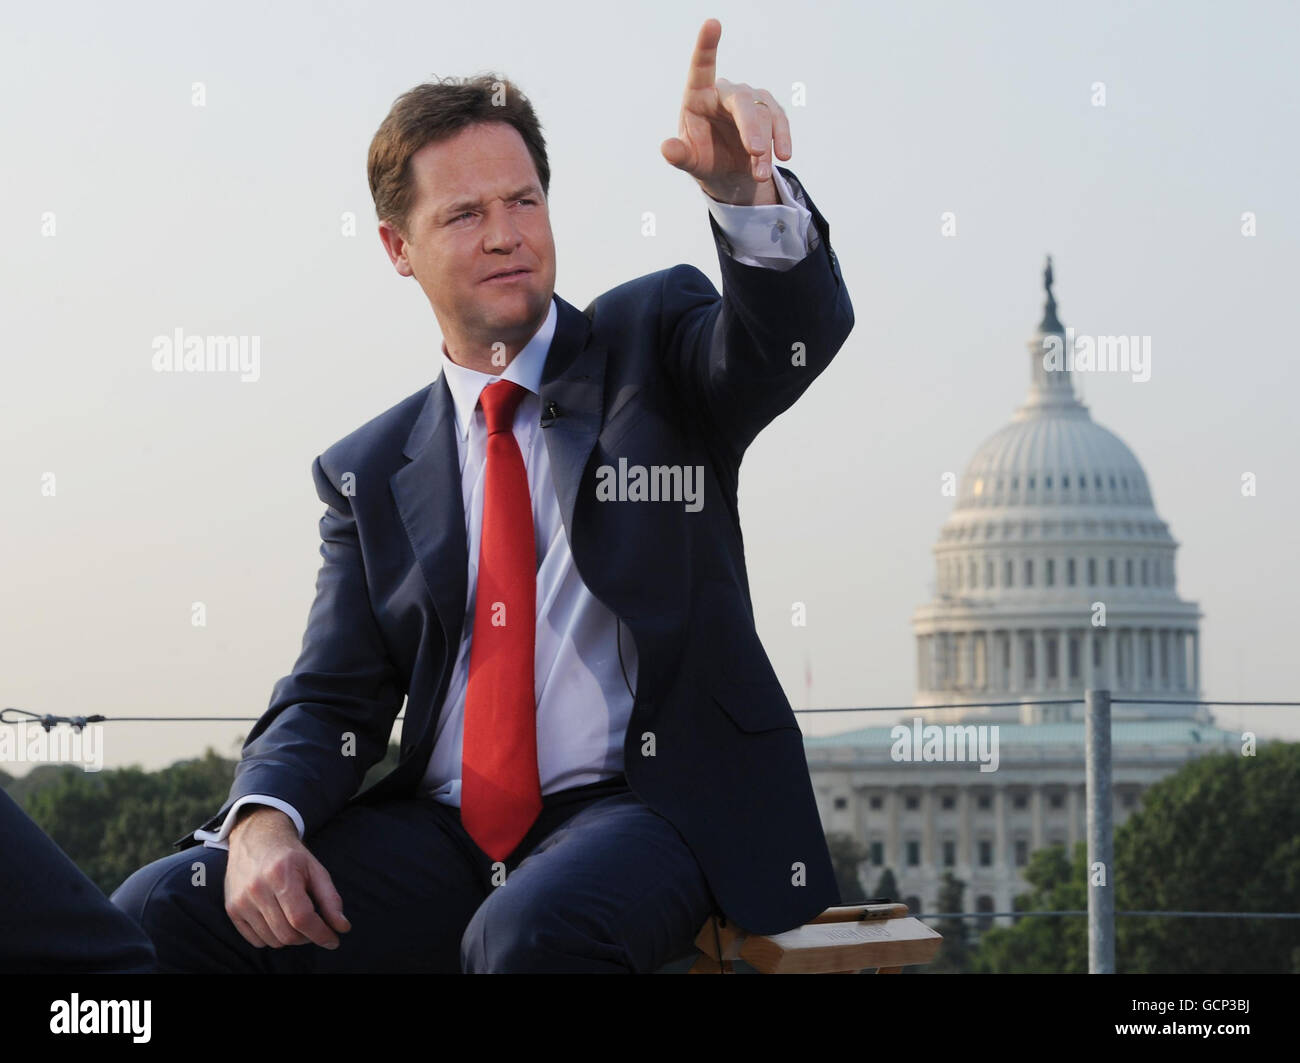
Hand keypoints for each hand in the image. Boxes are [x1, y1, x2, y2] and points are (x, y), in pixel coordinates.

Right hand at [225, 806, 351, 950]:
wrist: (256, 838)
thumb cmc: (290, 855)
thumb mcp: (316, 869)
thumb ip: (331, 899)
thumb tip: (342, 927)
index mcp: (281, 875)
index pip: (302, 918)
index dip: (321, 934)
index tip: (334, 940)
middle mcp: (257, 889)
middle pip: (287, 934)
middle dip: (308, 937)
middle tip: (316, 927)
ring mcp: (241, 901)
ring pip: (272, 940)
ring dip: (290, 938)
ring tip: (297, 921)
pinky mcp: (232, 909)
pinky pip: (256, 940)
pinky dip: (272, 938)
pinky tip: (279, 921)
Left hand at [660, 18, 791, 205]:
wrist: (728, 171)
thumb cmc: (704, 158)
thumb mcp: (690, 160)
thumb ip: (679, 155)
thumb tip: (666, 148)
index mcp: (698, 95)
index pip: (701, 67)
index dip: (706, 46)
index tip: (712, 24)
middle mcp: (725, 92)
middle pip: (741, 100)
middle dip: (751, 127)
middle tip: (755, 151)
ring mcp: (750, 99)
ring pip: (764, 114)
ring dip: (766, 145)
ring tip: (759, 174)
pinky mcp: (769, 111)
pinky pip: (779, 121)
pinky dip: (782, 140)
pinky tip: (783, 157)